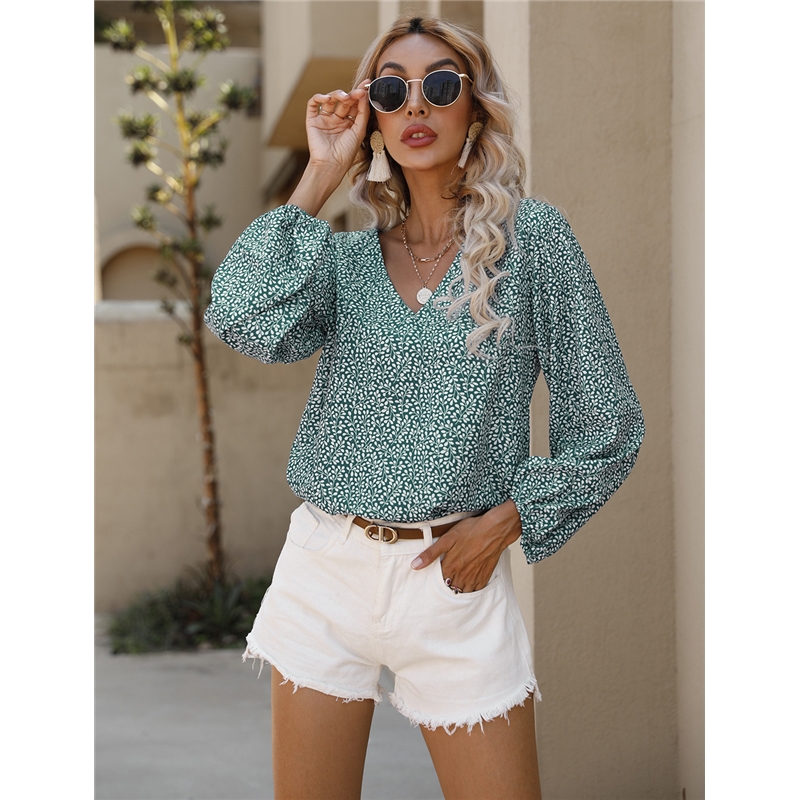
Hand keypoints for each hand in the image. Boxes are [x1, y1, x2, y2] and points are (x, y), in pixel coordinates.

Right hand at [288, 83, 369, 215]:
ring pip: (330, 99)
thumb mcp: (359, 131)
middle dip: (351, 95)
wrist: (330, 165)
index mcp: (349, 123)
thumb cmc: (346, 153)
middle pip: (343, 101)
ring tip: (344, 97)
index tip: (367, 84)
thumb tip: (365, 94)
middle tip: (357, 92)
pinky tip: (326, 98)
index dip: (360, 94)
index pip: (354, 105)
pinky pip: (313, 104)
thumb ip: (362, 112)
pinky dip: (318, 97)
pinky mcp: (313, 120)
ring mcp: (325, 119)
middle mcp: (337, 120)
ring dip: (337, 94)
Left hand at [410, 500, 522, 592]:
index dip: (435, 578)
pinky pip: (476, 589)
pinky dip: (471, 588)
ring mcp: (474, 577)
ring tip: (455, 580)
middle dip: (446, 584)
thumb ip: (430, 554)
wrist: (495, 530)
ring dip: (458, 587)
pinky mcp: (485, 576)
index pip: (438, 581)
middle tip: (445, 577)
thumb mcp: (447, 539)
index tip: (435, 574)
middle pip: (450, 587)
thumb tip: (414, 565)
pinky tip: (469, 581)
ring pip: (463, 590)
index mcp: (451, 567)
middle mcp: (462, 575)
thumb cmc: (470, 531)